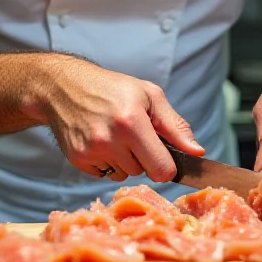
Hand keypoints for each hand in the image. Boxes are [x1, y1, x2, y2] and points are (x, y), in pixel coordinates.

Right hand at [32, 56, 203, 181]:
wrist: (64, 86)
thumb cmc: (111, 87)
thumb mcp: (149, 95)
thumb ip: (175, 126)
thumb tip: (197, 151)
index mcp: (132, 122)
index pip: (162, 170)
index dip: (166, 163)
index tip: (161, 151)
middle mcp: (110, 140)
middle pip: (144, 173)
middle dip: (144, 157)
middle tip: (132, 133)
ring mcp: (91, 152)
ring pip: (125, 174)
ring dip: (125, 160)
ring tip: (114, 134)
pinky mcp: (78, 161)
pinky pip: (105, 174)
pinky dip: (107, 162)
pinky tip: (99, 140)